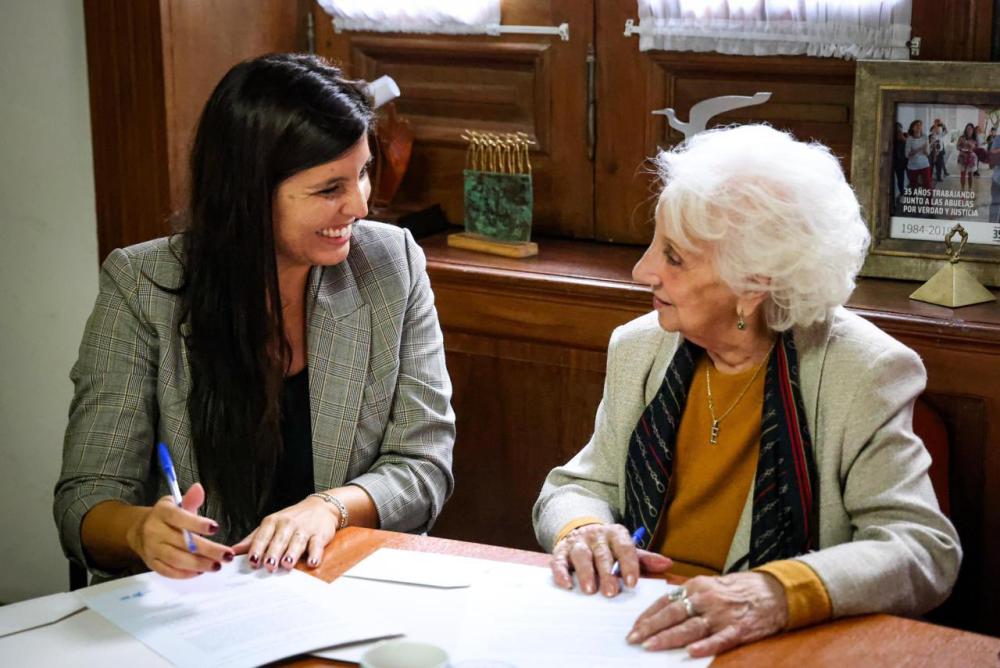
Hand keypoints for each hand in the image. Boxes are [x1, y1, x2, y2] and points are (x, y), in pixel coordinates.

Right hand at [126, 482, 232, 578]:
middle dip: (207, 550)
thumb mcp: (177, 504)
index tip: (216, 528)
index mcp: (162, 513)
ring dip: (199, 564)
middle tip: (226, 555)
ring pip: (176, 559)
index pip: (179, 517)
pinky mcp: (151, 563)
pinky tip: (201, 572)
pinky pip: (168, 571)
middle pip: (182, 542)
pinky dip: (185, 574)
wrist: (140, 530)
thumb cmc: (167, 517)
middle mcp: (154, 531)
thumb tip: (198, 488)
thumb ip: (191, 500)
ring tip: (217, 566)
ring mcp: (152, 549)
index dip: (197, 523)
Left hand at [232, 496, 338, 571]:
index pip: (263, 536)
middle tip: (269, 565)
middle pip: (279, 540)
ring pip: (297, 541)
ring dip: (292, 553)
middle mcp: (288, 524)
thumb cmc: (291, 519)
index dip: (257, 548)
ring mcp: (304, 529)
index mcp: (273, 522)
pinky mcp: (320, 534)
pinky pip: (317, 544)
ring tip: (287, 564)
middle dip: (274, 552)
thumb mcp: (271, 525)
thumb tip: (233, 551)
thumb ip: (253, 539)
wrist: (320, 506)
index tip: (252, 561)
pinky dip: (315, 553)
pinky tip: (312, 562)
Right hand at [550, 523, 670, 596]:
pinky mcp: (561, 550)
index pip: (624, 547)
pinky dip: (561, 572)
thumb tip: (667, 564)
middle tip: (611, 592)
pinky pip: (559, 560)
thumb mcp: (628, 549)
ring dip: (585, 572)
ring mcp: (578, 542)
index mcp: (616, 534)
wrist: (581, 531)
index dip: (629, 565)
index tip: (632, 583)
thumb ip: (645, 559)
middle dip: (607, 573)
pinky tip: (566, 585)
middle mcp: (596, 536)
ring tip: (590, 590)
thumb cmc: (609, 547)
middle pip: (602, 554)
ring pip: (581, 555)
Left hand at [627, 572, 787, 656]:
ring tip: (650, 646)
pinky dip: (705, 646)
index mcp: (697, 586)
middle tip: (633, 639)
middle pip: (673, 614)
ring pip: (690, 627)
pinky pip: (719, 639)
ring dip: (668, 637)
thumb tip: (663, 610)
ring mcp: (722, 614)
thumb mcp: (710, 585)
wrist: (774, 592)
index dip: (648, 615)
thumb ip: (688, 596)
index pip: (665, 601)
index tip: (633, 627)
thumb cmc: (739, 590)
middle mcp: (706, 598)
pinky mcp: (738, 629)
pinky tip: (691, 652)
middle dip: (650, 627)